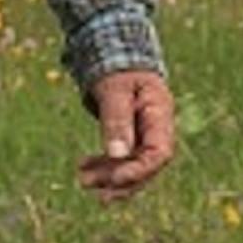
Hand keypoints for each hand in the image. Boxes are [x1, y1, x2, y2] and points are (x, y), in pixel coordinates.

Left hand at [77, 69, 176, 200]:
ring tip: (82, 180)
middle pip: (146, 165)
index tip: (114, 179)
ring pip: (132, 165)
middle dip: (119, 179)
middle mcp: (157, 128)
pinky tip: (84, 167)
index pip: (160, 153)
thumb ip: (117, 121)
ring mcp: (146, 134)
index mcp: (160, 114)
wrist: (119, 58)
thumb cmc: (118, 71)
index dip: (140, 171)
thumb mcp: (114, 91)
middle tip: (87, 184)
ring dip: (108, 176)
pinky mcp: (133, 137)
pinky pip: (122, 158)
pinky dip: (104, 165)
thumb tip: (117, 155)